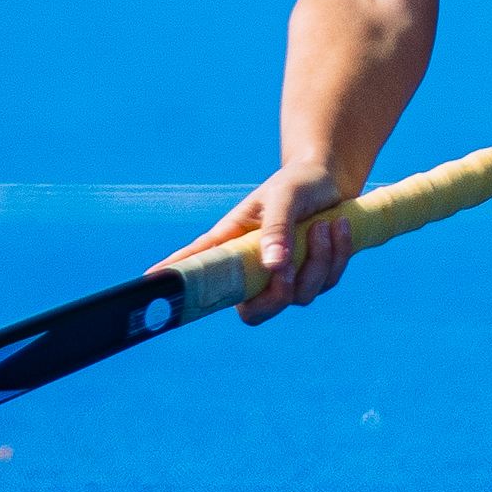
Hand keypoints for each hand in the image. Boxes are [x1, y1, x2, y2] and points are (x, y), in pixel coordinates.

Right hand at [153, 159, 352, 324]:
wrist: (333, 179)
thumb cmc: (299, 182)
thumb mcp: (285, 196)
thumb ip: (276, 228)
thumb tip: (273, 269)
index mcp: (234, 242)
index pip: (199, 265)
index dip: (178, 280)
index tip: (152, 284)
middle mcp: (255, 266)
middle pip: (253, 312)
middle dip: (278, 297)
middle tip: (290, 268)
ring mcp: (284, 275)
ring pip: (299, 296)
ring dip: (319, 261)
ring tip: (325, 225)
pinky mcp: (312, 276)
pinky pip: (327, 283)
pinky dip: (337, 256)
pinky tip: (339, 227)